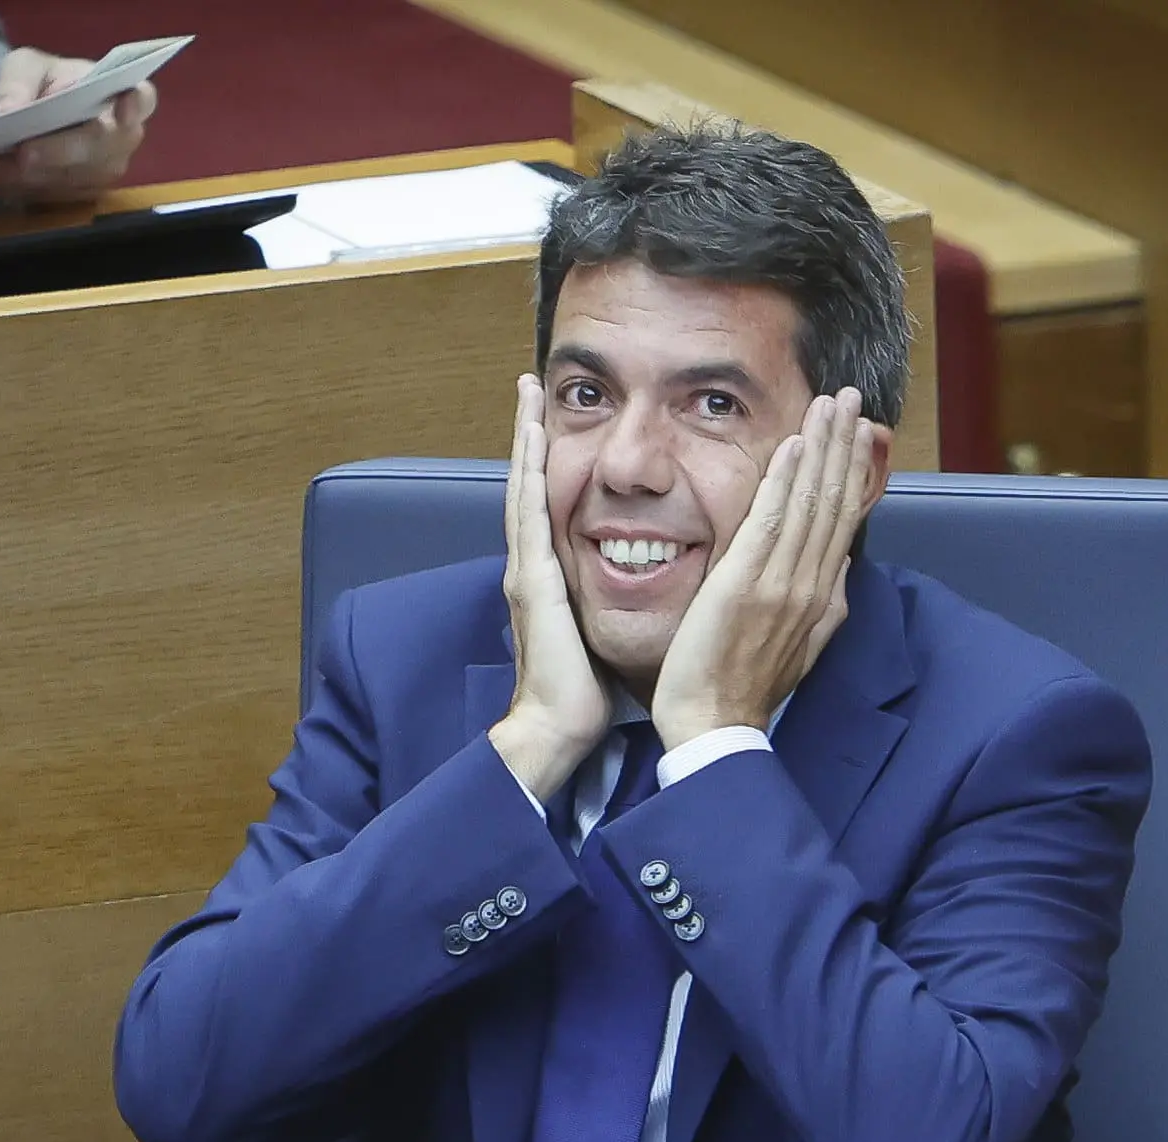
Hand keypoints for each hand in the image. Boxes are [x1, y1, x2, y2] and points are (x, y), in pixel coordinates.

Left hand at [0, 48, 155, 203]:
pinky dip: (20, 189)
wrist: (33, 111)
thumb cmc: (43, 82)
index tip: (121, 110)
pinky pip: (54, 195)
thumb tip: (6, 114)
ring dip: (28, 178)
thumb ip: (17, 84)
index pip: (141, 101)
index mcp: (121, 96)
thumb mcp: (26, 66)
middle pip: (98, 150)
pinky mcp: (83, 193)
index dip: (135, 107)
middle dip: (57, 153)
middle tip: (20, 154)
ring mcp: (105, 171)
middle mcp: (122, 139)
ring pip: (72, 178)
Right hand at [489, 373, 610, 802]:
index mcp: (552, 578)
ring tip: (526, 395)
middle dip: (528, 435)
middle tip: (530, 385)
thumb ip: (614, 600)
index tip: (553, 419)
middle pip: (530, 485)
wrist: (560, 729)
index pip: (554, 505)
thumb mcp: (604, 630)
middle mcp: (534, 567)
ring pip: (525, 489)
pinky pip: (530, 515)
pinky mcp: (533, 582)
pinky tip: (532, 439)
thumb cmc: (585, 692)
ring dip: (523, 439)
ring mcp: (527, 571)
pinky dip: (528, 473)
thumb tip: (644, 580)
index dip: (550, 462)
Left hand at [652, 388, 875, 749]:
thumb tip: (836, 574)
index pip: (844, 522)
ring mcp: (781, 584)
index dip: (855, 473)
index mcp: (821, 599)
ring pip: (811, 503)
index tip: (861, 434)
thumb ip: (819, 608)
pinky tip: (792, 445)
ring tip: (832, 404)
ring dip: (823, 448)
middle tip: (853, 398)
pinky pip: (771, 522)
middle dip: (846, 446)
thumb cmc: (744, 691)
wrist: (715, 727)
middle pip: (836, 502)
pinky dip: (784, 481)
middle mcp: (811, 586)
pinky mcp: (746, 585)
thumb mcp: (797, 648)